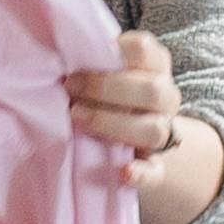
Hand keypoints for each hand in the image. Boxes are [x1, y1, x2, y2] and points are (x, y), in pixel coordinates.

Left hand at [68, 29, 187, 169]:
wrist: (137, 132)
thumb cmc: (111, 91)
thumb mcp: (107, 70)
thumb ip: (94, 62)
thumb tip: (57, 55)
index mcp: (155, 66)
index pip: (144, 50)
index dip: (113, 52)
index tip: (79, 60)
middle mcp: (166, 97)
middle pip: (152, 89)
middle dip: (106, 88)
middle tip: (70, 88)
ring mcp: (164, 131)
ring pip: (155, 130)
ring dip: (114, 124)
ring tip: (78, 119)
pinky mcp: (157, 165)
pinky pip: (156, 172)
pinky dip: (142, 174)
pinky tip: (124, 172)